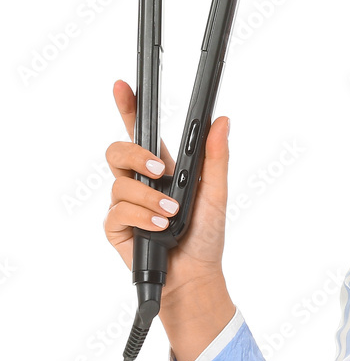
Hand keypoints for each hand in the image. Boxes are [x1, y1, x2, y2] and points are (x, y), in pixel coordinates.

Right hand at [103, 79, 230, 303]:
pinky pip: (118, 212)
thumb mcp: (216, 193)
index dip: (128, 108)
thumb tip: (221, 121)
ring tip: (172, 215)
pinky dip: (142, 218)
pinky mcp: (116, 227)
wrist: (195, 275)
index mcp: (163, 168)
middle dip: (136, 156)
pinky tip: (159, 229)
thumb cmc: (206, 235)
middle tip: (160, 170)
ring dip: (149, 198)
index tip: (123, 86)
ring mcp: (126, 204)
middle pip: (118, 151)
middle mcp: (140, 182)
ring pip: (119, 183)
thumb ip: (215, 157)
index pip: (141, 132)